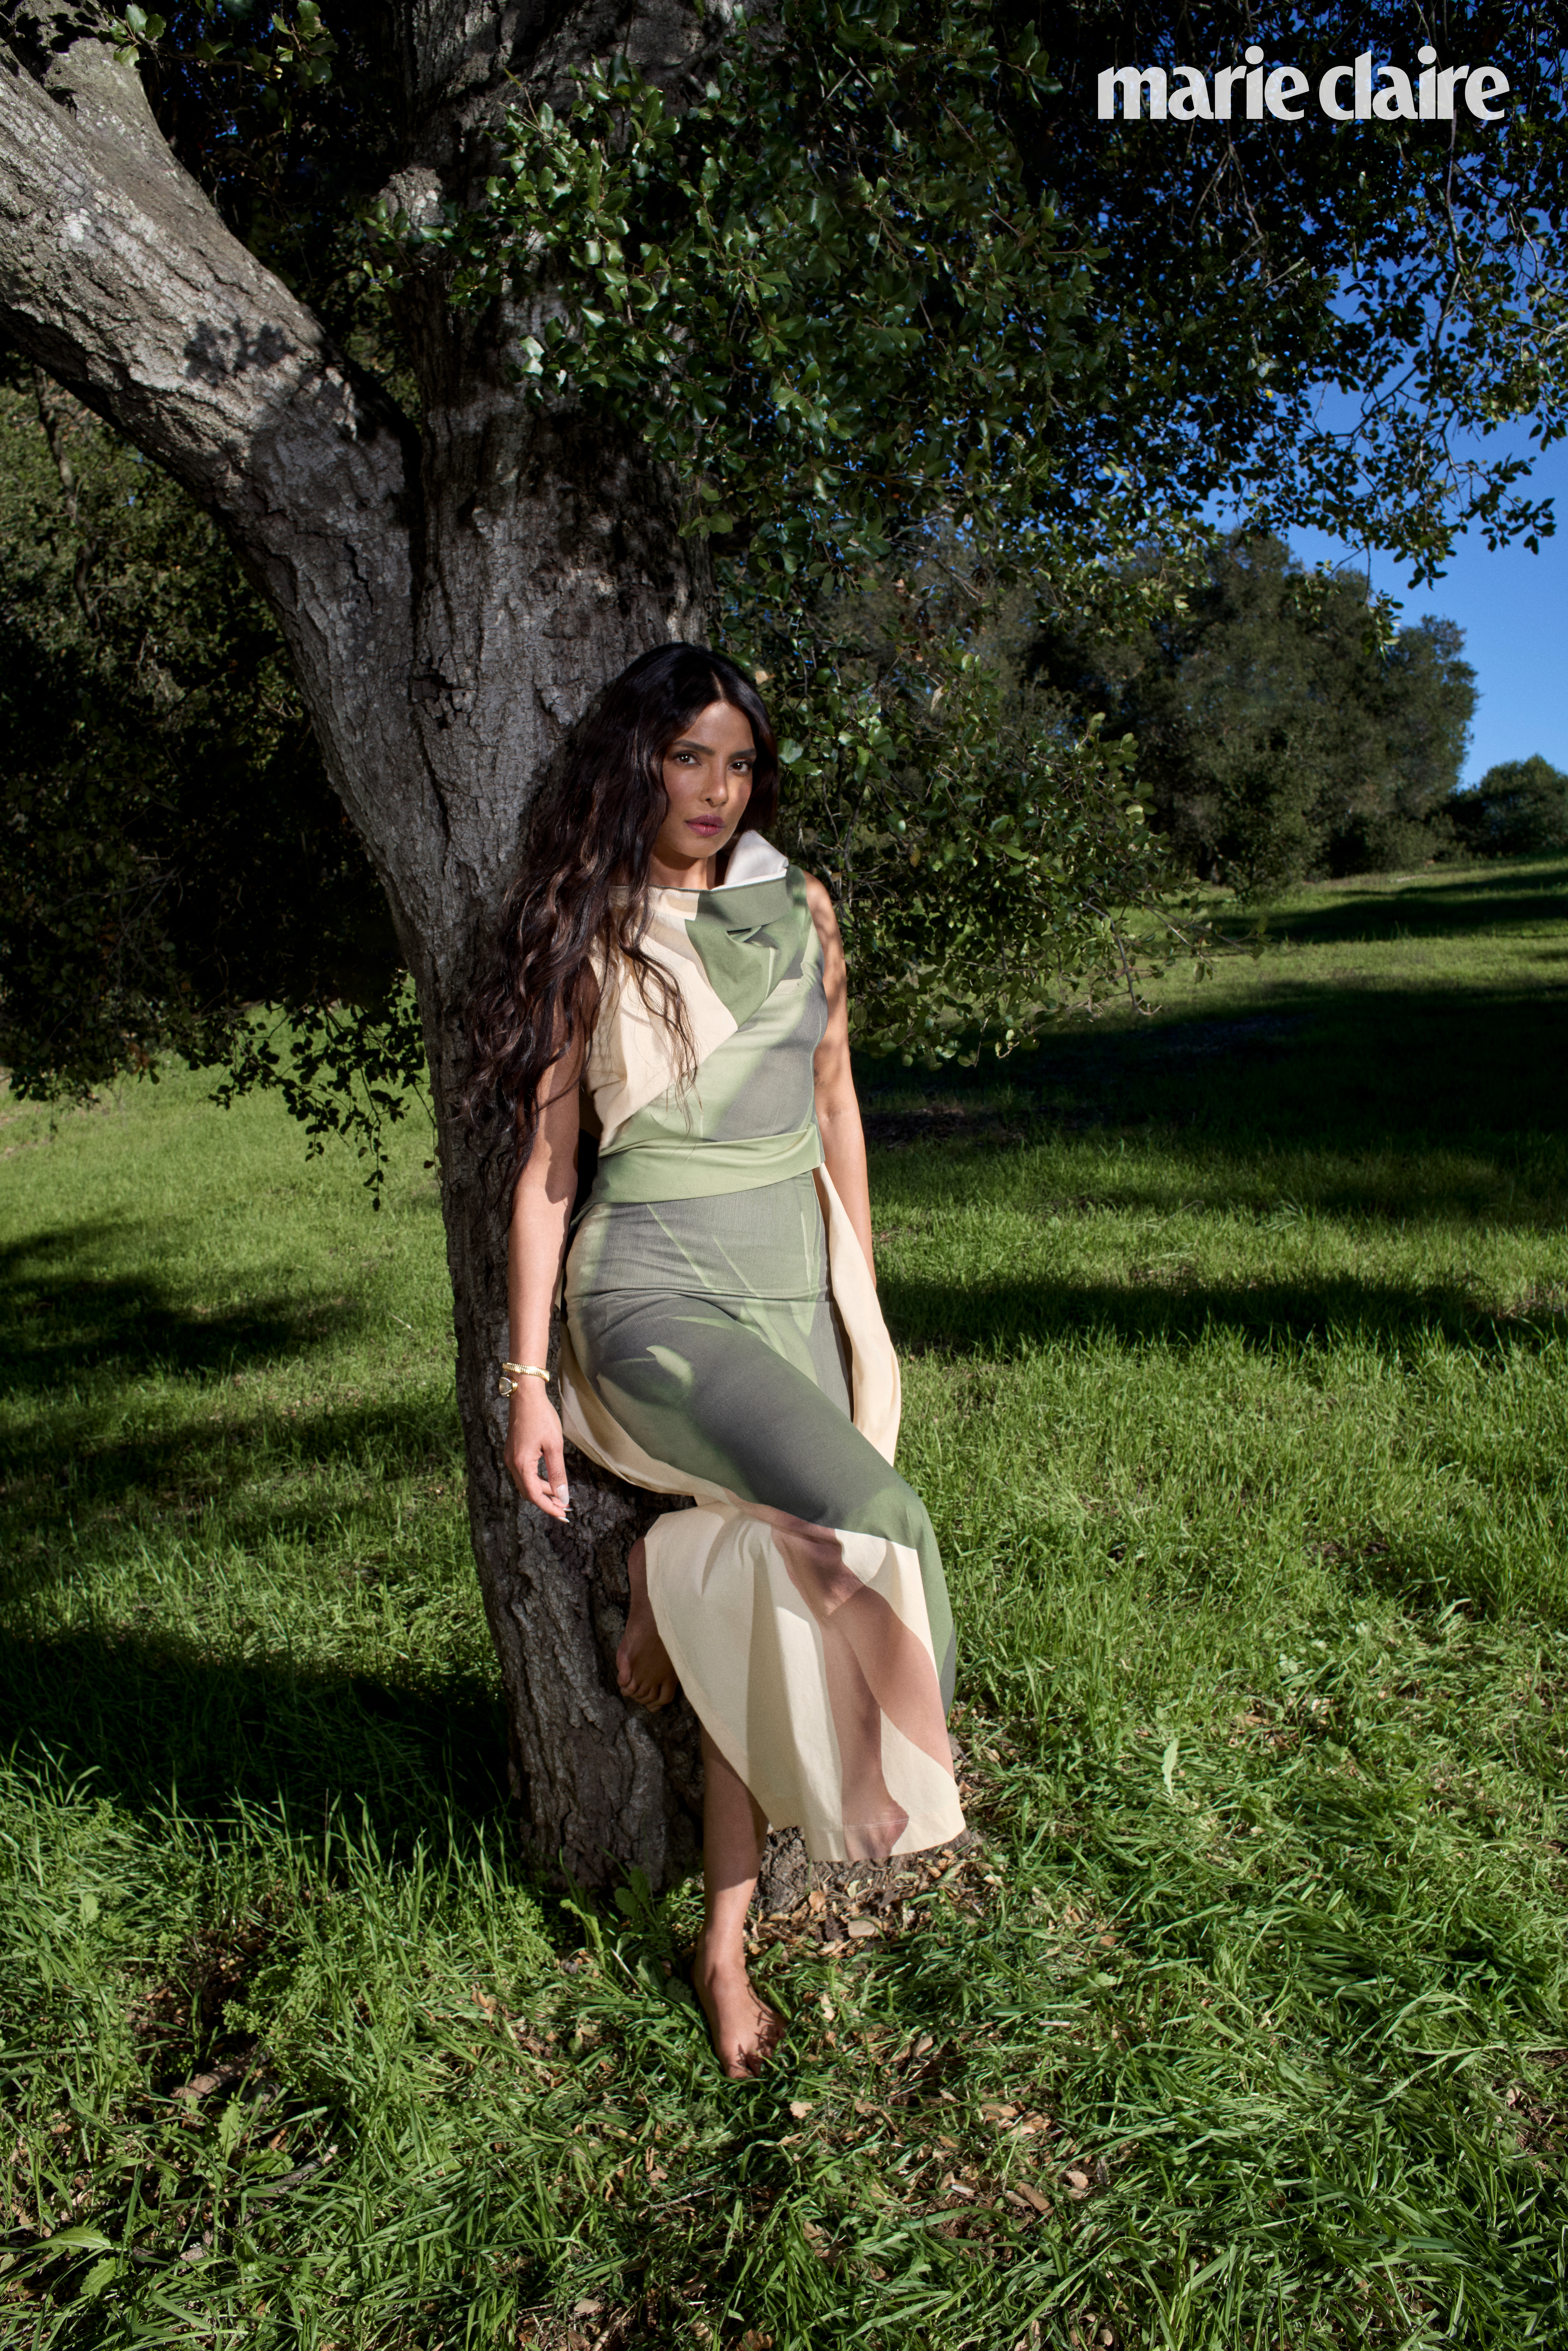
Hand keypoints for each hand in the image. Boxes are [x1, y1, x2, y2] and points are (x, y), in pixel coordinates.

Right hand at [505, 1383, 569, 1518]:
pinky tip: (549, 1481)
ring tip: (560, 1496)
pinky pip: (524, 1473)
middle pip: (528, 1492)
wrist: (526, 1395)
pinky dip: (537, 1480)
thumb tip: (563, 1496)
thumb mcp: (554, 1446)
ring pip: (526, 1483)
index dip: (549, 1507)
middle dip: (546, 1502)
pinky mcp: (513, 1451)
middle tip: (564, 1508)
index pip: (534, 1495)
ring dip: (542, 1491)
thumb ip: (558, 1473)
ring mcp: (511, 1457)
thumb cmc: (541, 1417)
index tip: (563, 1515)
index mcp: (521, 1464)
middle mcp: (512, 1463)